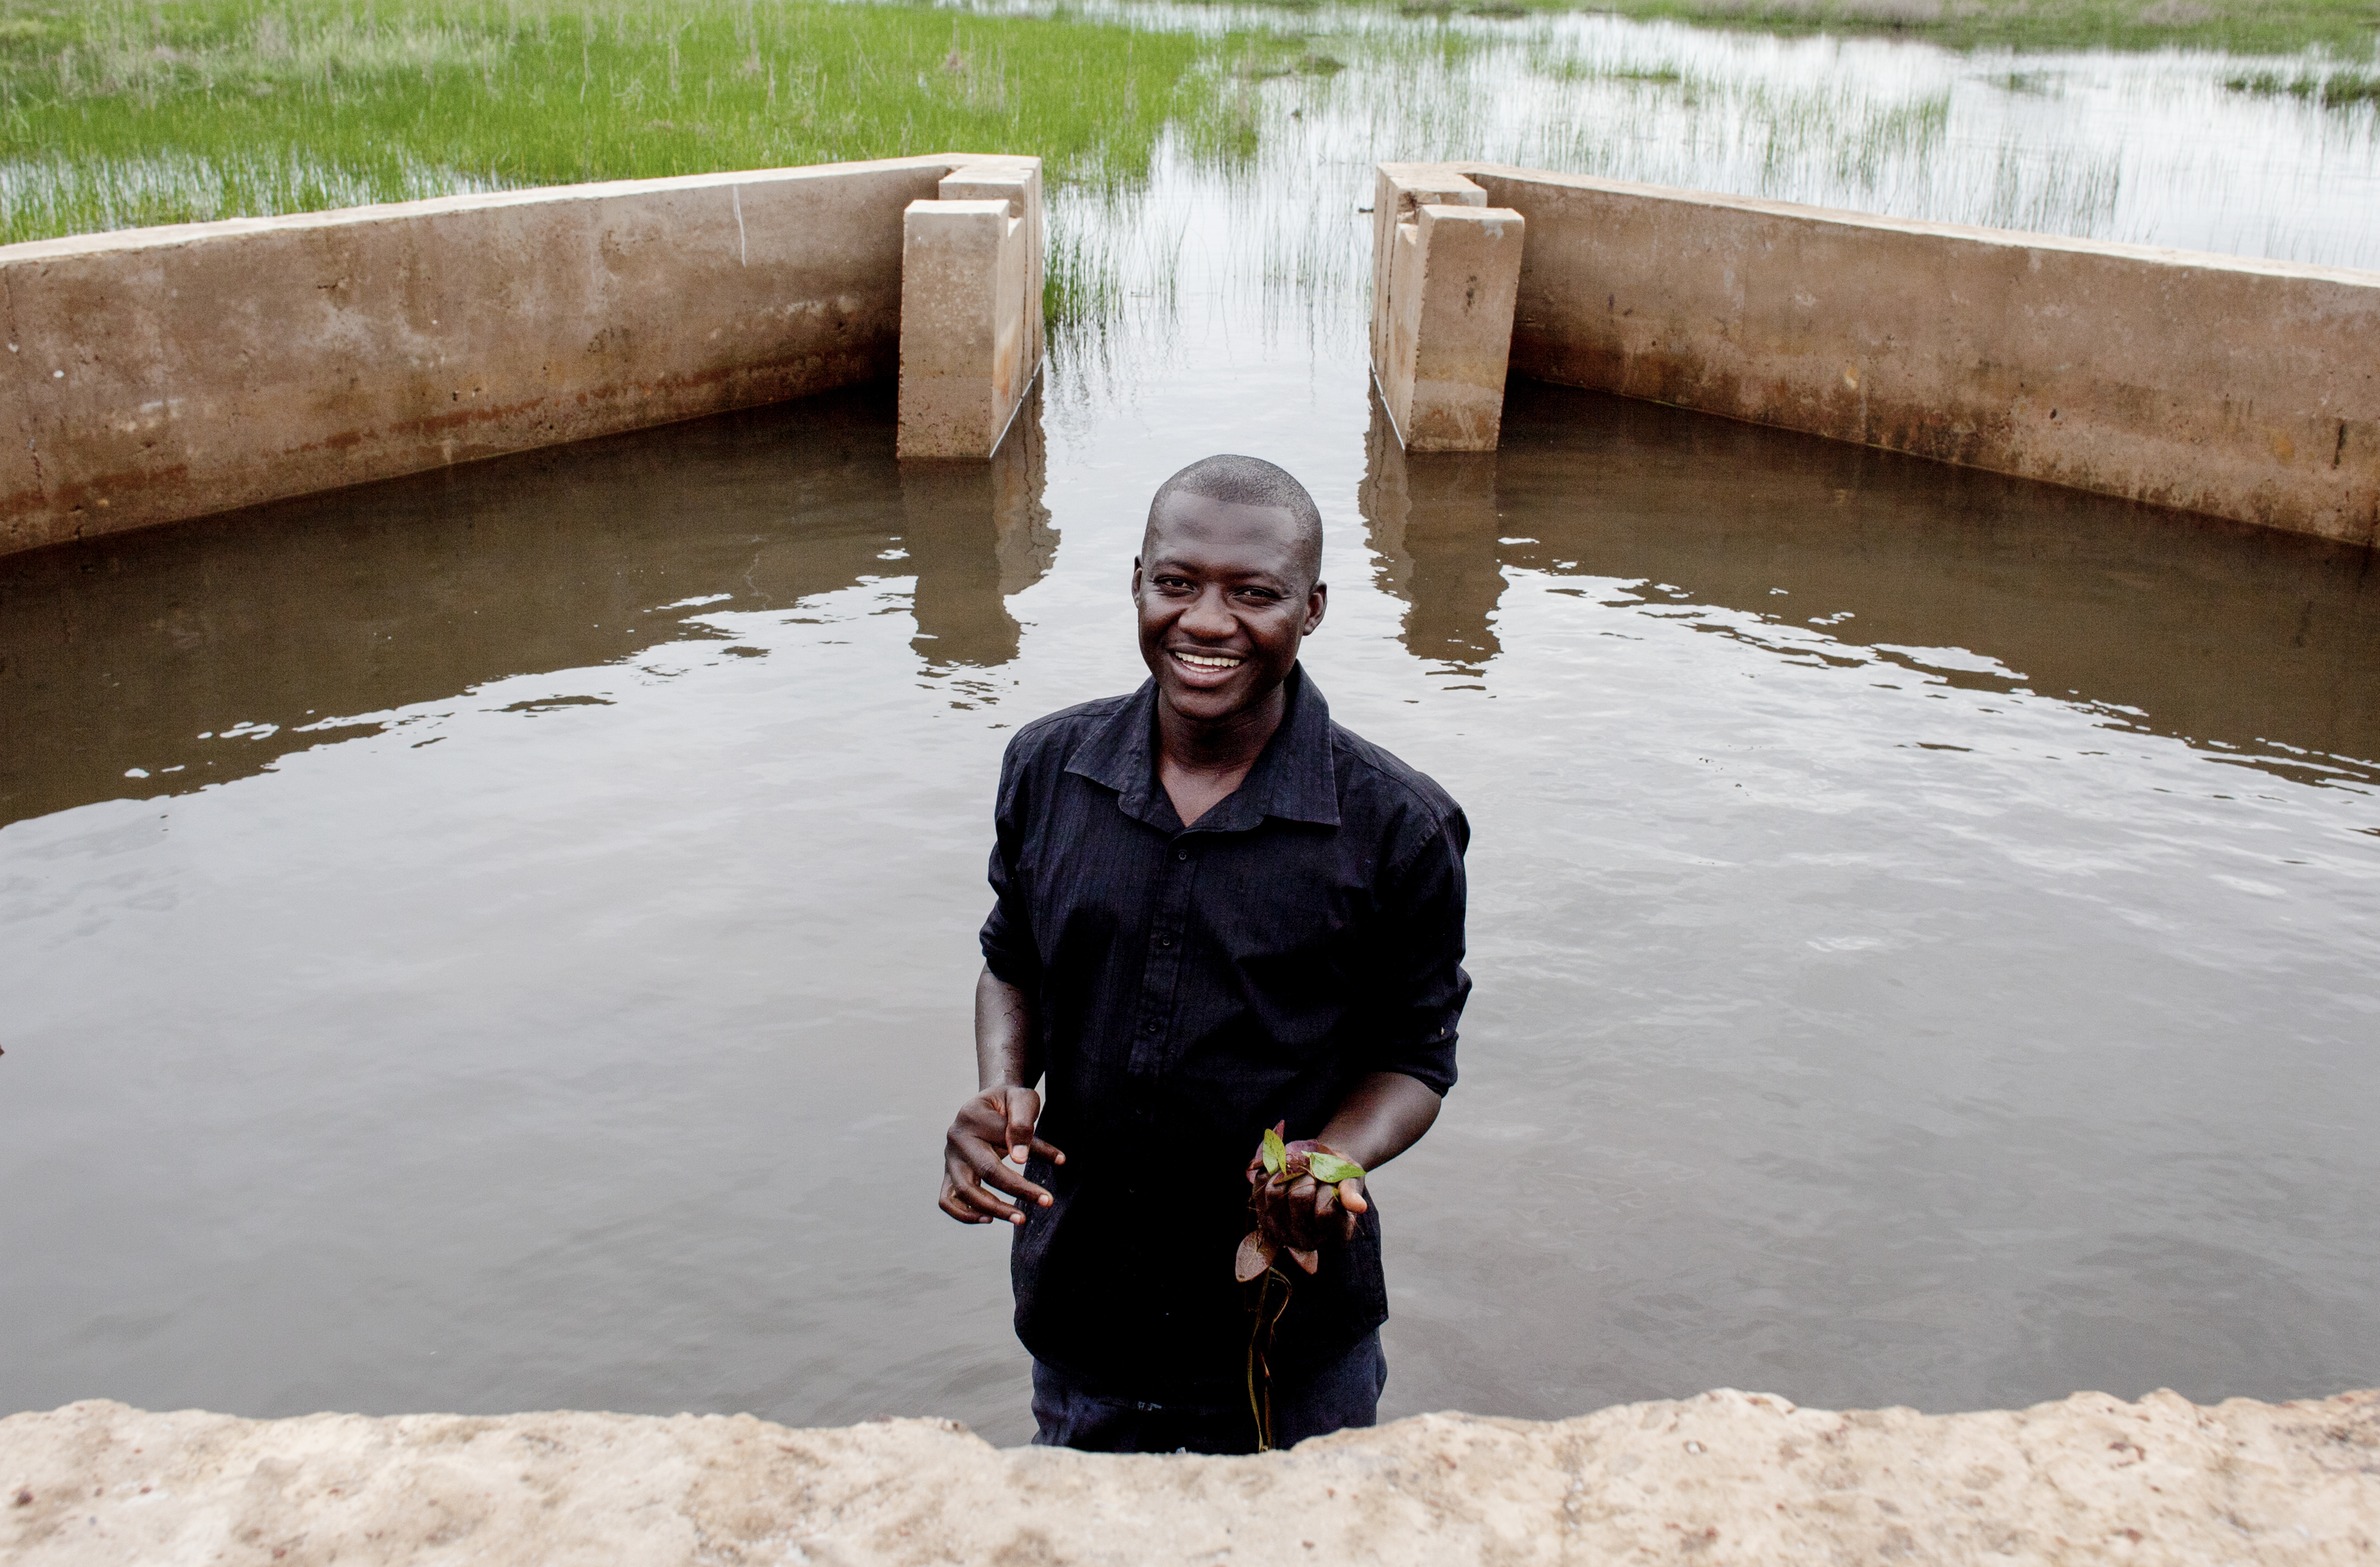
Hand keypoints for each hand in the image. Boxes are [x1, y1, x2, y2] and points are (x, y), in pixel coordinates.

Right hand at [940, 1086, 1065, 1225]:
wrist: (986, 1103)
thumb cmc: (1008, 1102)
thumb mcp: (1021, 1099)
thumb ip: (1022, 1124)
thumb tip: (1020, 1159)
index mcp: (972, 1117)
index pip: (1006, 1140)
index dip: (1034, 1152)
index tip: (1060, 1159)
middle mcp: (956, 1139)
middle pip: (985, 1171)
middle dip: (1018, 1190)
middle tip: (1047, 1201)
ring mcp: (949, 1158)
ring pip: (964, 1191)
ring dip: (994, 1209)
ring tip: (1020, 1218)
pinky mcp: (948, 1174)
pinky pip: (947, 1200)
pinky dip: (964, 1215)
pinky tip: (989, 1219)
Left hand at [1244, 1137, 1369, 1270]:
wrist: (1320, 1168)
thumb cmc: (1339, 1175)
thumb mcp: (1351, 1177)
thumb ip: (1352, 1192)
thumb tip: (1359, 1207)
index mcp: (1335, 1236)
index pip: (1325, 1211)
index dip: (1329, 1187)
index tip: (1333, 1180)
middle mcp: (1306, 1240)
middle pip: (1299, 1197)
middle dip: (1310, 1175)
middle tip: (1316, 1173)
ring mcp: (1280, 1229)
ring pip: (1276, 1190)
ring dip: (1290, 1172)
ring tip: (1302, 1172)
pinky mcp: (1262, 1212)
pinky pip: (1262, 1183)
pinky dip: (1274, 1169)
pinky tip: (1287, 1171)